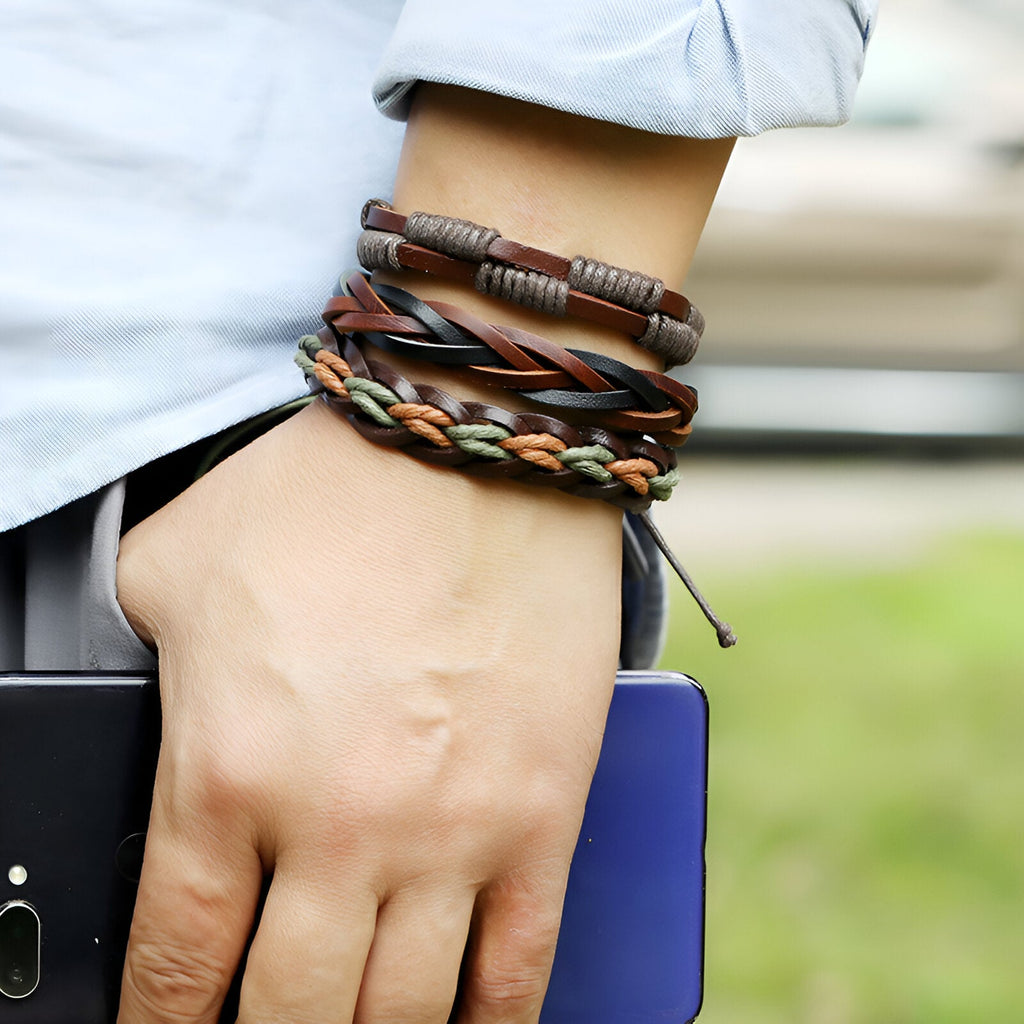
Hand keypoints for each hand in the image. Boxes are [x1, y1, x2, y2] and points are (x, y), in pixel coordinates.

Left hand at [115, 399, 621, 1022]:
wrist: (471, 441)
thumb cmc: (326, 491)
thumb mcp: (175, 564)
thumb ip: (131, 661)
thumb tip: (140, 714)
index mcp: (227, 770)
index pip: (178, 963)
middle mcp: (339, 823)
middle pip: (289, 1017)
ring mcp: (453, 828)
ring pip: (403, 1016)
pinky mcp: (543, 813)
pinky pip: (521, 967)